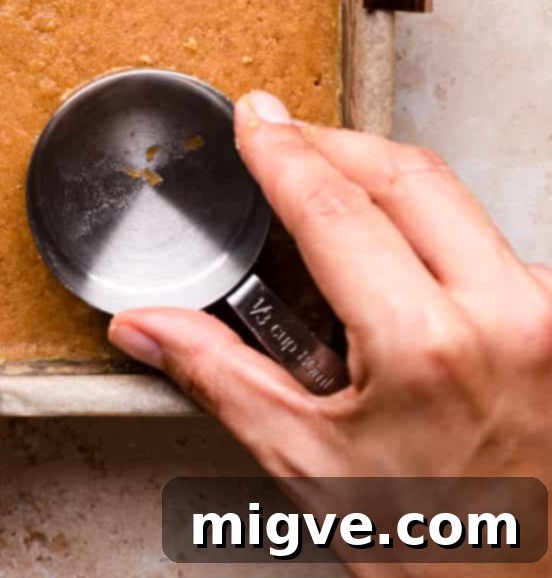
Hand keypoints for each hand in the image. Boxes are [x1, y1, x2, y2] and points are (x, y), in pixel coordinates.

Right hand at [109, 91, 551, 570]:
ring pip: (458, 198)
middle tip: (281, 132)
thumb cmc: (442, 550)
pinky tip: (398, 246)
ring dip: (386, 179)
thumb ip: (219, 374)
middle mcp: (507, 317)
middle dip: (332, 140)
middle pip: (406, 174)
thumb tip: (146, 326)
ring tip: (331, 189)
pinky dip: (436, 225)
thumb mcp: (311, 462)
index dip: (281, 150)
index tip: (253, 118)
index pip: (333, 206)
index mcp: (427, 348)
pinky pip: (494, 239)